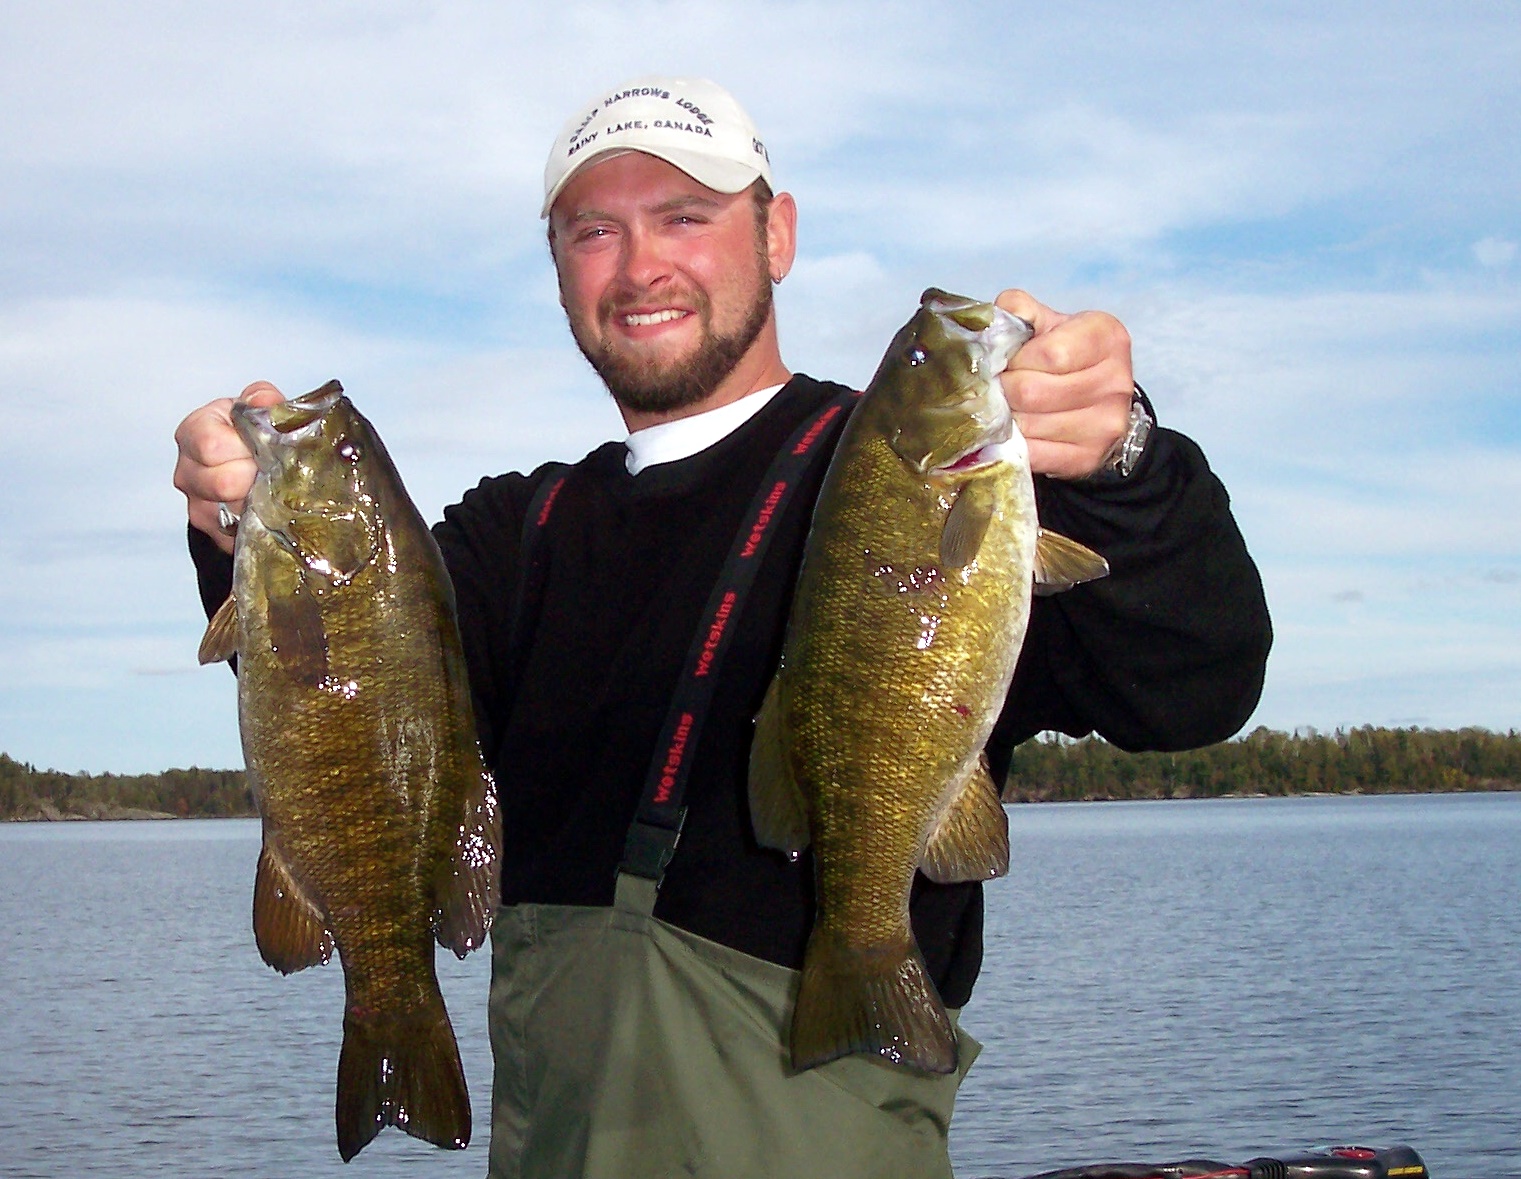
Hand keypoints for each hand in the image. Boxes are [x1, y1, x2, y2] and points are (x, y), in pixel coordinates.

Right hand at [172, 381, 285, 554]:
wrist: (245, 464)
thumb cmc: (249, 433)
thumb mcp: (256, 408)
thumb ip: (262, 398)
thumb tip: (265, 402)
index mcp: (193, 434)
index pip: (211, 446)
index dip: (244, 447)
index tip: (262, 444)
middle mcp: (187, 472)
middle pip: (222, 483)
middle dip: (257, 476)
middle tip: (274, 469)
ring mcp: (198, 506)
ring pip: (234, 512)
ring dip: (262, 500)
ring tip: (274, 486)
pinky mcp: (215, 534)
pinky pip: (242, 534)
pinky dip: (262, 522)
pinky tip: (270, 507)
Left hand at [995, 290, 1133, 479]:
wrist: (1097, 402)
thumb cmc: (1066, 356)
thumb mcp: (1049, 324)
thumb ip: (1020, 311)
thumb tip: (992, 323)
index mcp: (1107, 338)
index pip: (1048, 354)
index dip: (1016, 360)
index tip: (1008, 362)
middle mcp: (1115, 381)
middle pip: (1032, 392)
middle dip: (1004, 390)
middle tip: (998, 388)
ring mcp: (1105, 424)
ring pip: (1028, 425)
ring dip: (1005, 418)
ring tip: (1005, 407)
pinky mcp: (1088, 457)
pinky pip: (1033, 453)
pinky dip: (1012, 444)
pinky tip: (1012, 431)